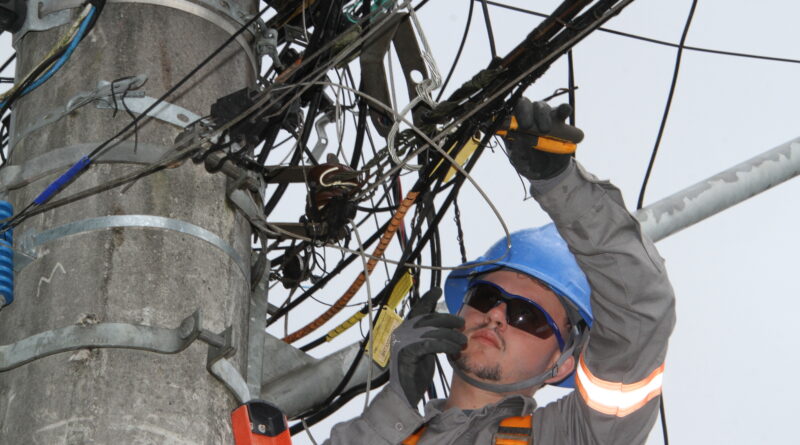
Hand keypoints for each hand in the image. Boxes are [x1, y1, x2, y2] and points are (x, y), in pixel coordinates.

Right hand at [389, 288, 465, 407]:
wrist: (404, 392)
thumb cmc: (415, 371)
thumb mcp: (424, 349)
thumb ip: (429, 335)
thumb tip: (445, 324)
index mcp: (404, 329)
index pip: (417, 309)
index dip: (427, 299)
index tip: (437, 289)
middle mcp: (401, 332)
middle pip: (428, 318)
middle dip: (447, 319)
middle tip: (461, 323)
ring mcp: (402, 342)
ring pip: (432, 331)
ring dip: (451, 334)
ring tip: (463, 340)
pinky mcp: (407, 353)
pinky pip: (431, 344)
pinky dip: (446, 345)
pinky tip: (455, 349)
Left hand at [504, 98, 573, 179]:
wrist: (550, 170)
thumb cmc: (530, 163)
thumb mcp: (522, 164)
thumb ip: (518, 155)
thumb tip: (518, 141)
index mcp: (512, 126)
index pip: (506, 113)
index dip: (506, 116)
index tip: (508, 126)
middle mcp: (527, 116)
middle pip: (523, 104)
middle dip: (524, 112)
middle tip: (526, 126)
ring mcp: (543, 116)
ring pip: (541, 106)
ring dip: (542, 115)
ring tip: (545, 130)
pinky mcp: (559, 119)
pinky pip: (562, 110)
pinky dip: (563, 109)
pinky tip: (564, 111)